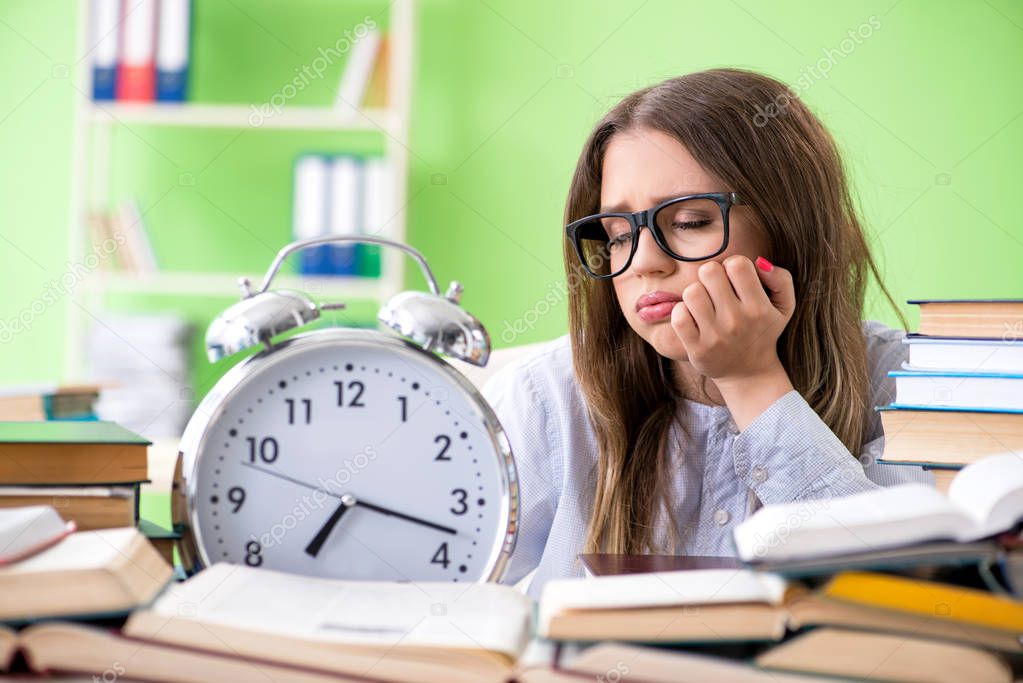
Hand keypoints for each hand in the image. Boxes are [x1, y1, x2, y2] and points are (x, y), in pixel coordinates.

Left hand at [670, 255, 794, 381]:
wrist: (748, 374)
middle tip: (715, 290)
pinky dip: (681, 312)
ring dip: (695, 294)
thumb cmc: (763, 332)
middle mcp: (737, 321)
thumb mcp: (784, 307)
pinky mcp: (697, 348)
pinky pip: (678, 316)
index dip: (732, 265)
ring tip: (704, 304)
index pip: (737, 264)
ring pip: (691, 291)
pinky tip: (692, 318)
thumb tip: (760, 262)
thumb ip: (782, 279)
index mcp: (759, 307)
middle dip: (710, 276)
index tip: (733, 280)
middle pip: (709, 271)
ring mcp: (715, 336)